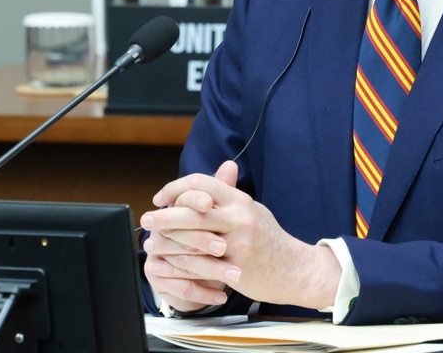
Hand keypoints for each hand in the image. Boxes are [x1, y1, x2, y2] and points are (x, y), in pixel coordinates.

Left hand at [142, 161, 341, 310]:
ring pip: (193, 237)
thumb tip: (213, 173)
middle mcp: (239, 217)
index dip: (176, 188)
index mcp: (239, 199)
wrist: (295, 269)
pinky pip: (201, 264)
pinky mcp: (236, 267)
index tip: (161, 198)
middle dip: (164, 215)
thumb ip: (229, 193)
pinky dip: (181, 263)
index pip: (201, 183)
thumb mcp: (252, 209)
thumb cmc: (270, 239)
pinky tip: (168, 264)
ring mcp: (238, 242)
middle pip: (193, 209)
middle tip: (146, 220)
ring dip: (167, 241)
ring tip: (151, 243)